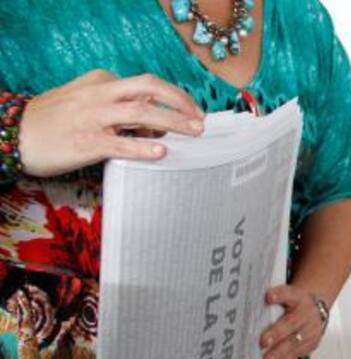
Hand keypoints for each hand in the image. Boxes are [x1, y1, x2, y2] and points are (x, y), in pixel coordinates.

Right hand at [20, 70, 203, 177]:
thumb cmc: (54, 122)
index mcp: (101, 83)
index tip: (188, 113)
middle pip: (148, 88)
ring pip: (141, 112)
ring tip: (194, 131)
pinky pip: (120, 143)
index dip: (171, 98)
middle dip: (180, 100)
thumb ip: (120, 111)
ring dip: (173, 121)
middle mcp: (99, 96)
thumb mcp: (86, 104)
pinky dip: (143, 146)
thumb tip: (156, 126)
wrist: (15, 134)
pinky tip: (162, 152)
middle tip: (201, 118)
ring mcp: (93, 118)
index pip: (145, 85)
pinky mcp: (86, 142)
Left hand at [259, 285, 328, 358]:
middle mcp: (306, 313)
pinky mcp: (311, 344)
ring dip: (279, 352)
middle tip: (263, 342)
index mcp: (297, 297)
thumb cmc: (293, 305)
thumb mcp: (286, 297)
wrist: (317, 311)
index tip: (268, 297)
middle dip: (277, 333)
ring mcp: (311, 330)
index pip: (288, 294)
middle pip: (292, 323)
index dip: (279, 295)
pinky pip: (296, 353)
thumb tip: (243, 310)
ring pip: (295, 342)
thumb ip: (271, 302)